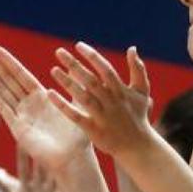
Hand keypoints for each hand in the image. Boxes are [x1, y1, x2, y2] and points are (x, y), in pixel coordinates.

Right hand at [0, 47, 92, 174]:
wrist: (73, 158)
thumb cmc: (78, 135)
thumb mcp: (77, 105)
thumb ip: (73, 86)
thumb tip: (74, 66)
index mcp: (43, 97)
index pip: (22, 76)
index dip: (10, 63)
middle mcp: (30, 105)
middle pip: (9, 81)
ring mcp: (22, 116)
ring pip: (4, 92)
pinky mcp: (18, 128)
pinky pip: (4, 109)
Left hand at [48, 43, 159, 160]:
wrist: (136, 146)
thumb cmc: (138, 115)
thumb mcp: (142, 91)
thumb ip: (138, 69)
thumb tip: (132, 48)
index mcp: (121, 90)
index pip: (105, 69)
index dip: (92, 56)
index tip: (78, 45)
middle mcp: (111, 101)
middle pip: (91, 80)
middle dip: (75, 64)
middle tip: (59, 52)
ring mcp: (102, 116)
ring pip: (83, 97)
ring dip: (67, 83)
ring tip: (53, 70)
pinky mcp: (93, 130)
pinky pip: (75, 116)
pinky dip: (63, 106)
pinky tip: (50, 94)